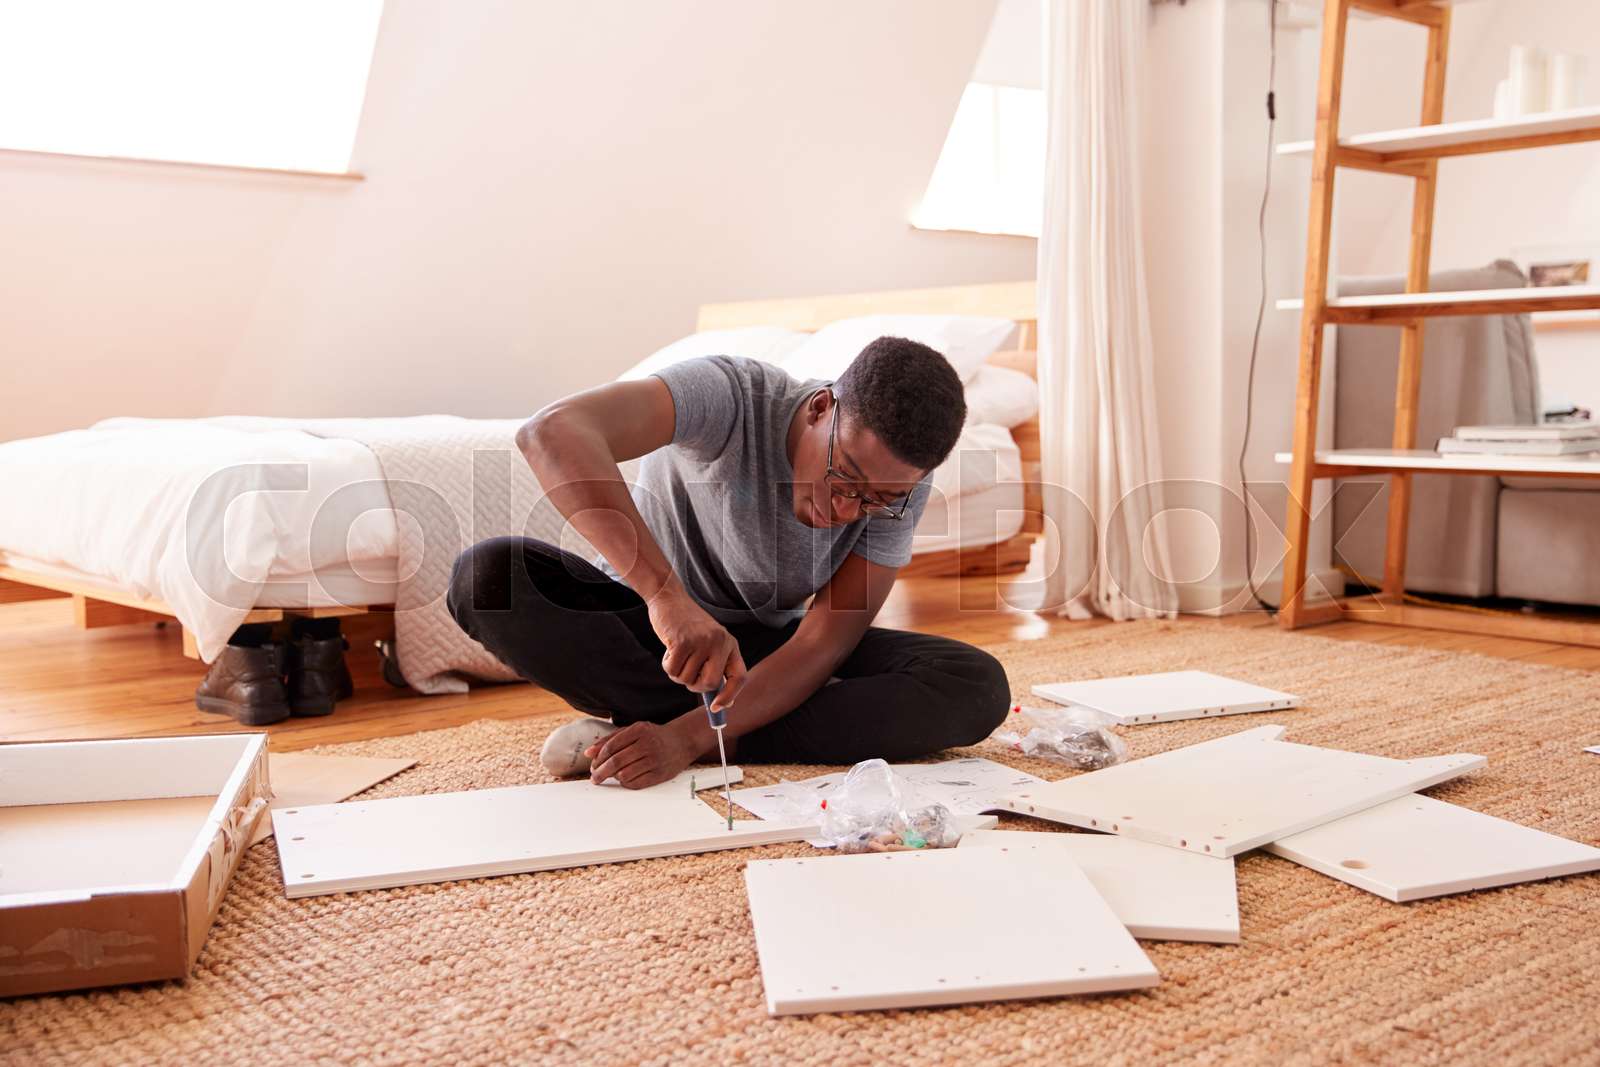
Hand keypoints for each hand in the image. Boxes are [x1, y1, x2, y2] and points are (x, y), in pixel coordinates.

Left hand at [587, 720, 698, 787]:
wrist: (682, 741)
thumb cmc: (653, 736)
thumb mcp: (633, 731)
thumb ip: (610, 740)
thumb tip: (589, 753)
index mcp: (639, 730)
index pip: (611, 746)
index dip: (599, 758)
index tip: (593, 765)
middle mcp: (648, 744)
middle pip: (616, 762)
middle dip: (601, 772)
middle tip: (595, 778)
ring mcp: (655, 760)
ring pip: (624, 774)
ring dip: (614, 777)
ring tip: (612, 776)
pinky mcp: (660, 774)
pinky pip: (635, 783)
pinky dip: (625, 783)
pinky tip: (624, 779)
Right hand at [646, 586, 745, 708]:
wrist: (670, 598)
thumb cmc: (688, 625)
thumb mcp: (709, 642)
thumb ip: (716, 666)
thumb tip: (724, 702)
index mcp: (730, 644)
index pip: (739, 677)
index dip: (730, 696)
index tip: (718, 708)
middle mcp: (720, 642)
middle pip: (710, 684)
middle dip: (695, 685)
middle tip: (688, 673)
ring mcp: (701, 641)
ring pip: (687, 679)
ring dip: (678, 673)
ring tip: (677, 653)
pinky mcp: (682, 641)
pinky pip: (673, 671)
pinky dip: (668, 665)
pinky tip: (669, 649)